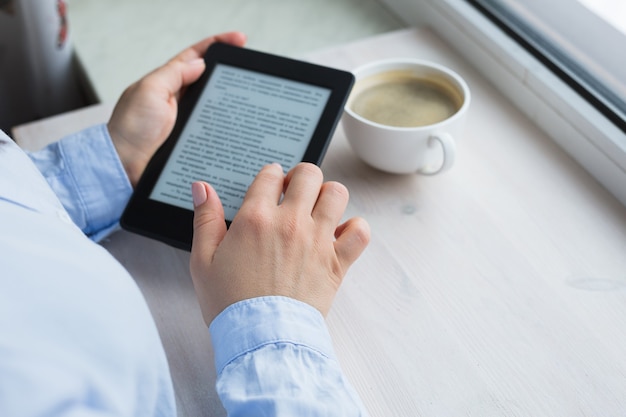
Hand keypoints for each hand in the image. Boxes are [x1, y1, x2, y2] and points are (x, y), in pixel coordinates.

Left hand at [107, 32, 246, 186]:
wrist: (126, 167)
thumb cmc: (131, 129)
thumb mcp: (149, 90)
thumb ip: (174, 74)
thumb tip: (200, 63)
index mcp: (166, 82)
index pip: (195, 56)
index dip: (217, 45)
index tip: (240, 40)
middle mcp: (177, 100)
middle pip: (208, 79)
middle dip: (228, 72)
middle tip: (248, 69)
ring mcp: (186, 120)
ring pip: (214, 104)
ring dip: (230, 100)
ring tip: (249, 95)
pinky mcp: (192, 140)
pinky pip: (214, 128)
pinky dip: (226, 125)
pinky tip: (238, 124)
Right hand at [189, 163, 370, 324]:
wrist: (261, 339)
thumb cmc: (231, 304)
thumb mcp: (203, 261)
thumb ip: (204, 219)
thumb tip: (202, 188)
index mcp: (255, 219)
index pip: (270, 175)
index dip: (270, 175)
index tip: (270, 185)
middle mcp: (290, 223)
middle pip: (308, 175)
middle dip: (301, 177)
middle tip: (294, 191)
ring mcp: (317, 241)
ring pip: (336, 193)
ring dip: (328, 195)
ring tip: (318, 207)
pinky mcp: (337, 262)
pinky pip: (360, 232)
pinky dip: (355, 228)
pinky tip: (340, 233)